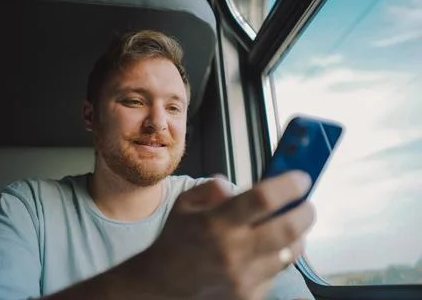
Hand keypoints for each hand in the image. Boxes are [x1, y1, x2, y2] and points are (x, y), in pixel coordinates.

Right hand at [133, 171, 314, 299]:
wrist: (161, 287)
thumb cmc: (174, 242)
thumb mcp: (185, 204)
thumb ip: (213, 187)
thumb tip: (239, 188)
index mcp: (216, 223)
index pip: (264, 198)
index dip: (289, 185)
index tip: (300, 179)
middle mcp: (233, 252)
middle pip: (289, 228)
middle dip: (306, 211)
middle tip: (306, 204)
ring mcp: (243, 278)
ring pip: (290, 253)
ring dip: (296, 236)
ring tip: (288, 226)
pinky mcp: (248, 296)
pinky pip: (277, 272)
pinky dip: (277, 257)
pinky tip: (265, 250)